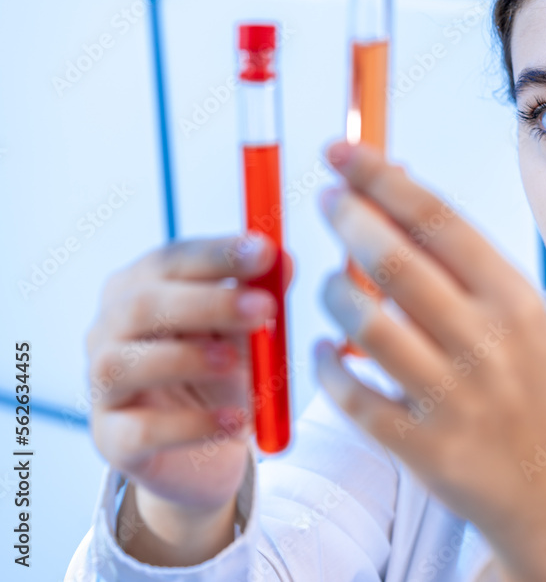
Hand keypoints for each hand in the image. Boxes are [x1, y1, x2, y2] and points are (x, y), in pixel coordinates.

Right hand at [86, 234, 290, 515]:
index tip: (265, 252)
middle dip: (207, 303)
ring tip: (235, 362)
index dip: (217, 255)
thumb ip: (259, 295)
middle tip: (264, 307)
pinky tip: (235, 421)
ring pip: (122, 365)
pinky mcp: (113, 441)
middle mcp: (109, 333)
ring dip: (185, 359)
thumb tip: (285, 261)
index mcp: (139, 289)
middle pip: (142, 307)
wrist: (204, 449)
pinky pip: (142, 431)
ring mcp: (103, 388)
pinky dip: (193, 426)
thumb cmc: (217, 372)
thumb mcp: (243, 330)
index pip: (170, 261)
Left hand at [315, 141, 545, 581]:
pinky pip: (352, 397)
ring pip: (366, 326)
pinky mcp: (425, 450)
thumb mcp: (519, 317)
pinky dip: (329, 365)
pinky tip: (329, 350)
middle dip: (348, 218)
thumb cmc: (532, 387)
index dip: (381, 177)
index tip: (341, 150)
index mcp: (515, 301)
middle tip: (323, 197)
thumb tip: (394, 191)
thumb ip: (462, 263)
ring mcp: (456, 400)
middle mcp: (489, 345)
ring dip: (332, 293)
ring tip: (327, 283)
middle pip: (396, 263)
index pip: (438, 220)